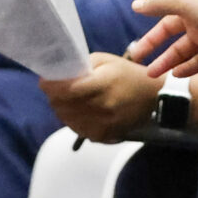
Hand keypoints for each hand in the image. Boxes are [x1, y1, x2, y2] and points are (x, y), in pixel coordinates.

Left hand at [41, 53, 163, 143]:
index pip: (66, 89)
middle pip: (63, 106)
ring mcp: (103, 124)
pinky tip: (79, 113)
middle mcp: (102, 107)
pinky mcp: (104, 136)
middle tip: (55, 90)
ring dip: (62, 110)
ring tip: (66, 101)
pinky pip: (78, 131)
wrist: (153, 97)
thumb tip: (59, 74)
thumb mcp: (106, 61)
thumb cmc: (128, 74)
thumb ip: (82, 66)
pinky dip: (74, 122)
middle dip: (54, 97)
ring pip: (67, 120)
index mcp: (103, 84)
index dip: (50, 86)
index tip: (44, 81)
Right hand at [129, 0, 197, 73]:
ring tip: (151, 75)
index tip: (135, 40)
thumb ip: (159, 5)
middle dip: (153, 47)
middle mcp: (196, 15)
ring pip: (181, 50)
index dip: (149, 28)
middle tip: (136, 60)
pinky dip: (187, 68)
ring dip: (167, 61)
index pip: (163, 13)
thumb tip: (135, 5)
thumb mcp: (185, 3)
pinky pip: (197, 60)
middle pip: (169, 34)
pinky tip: (175, 75)